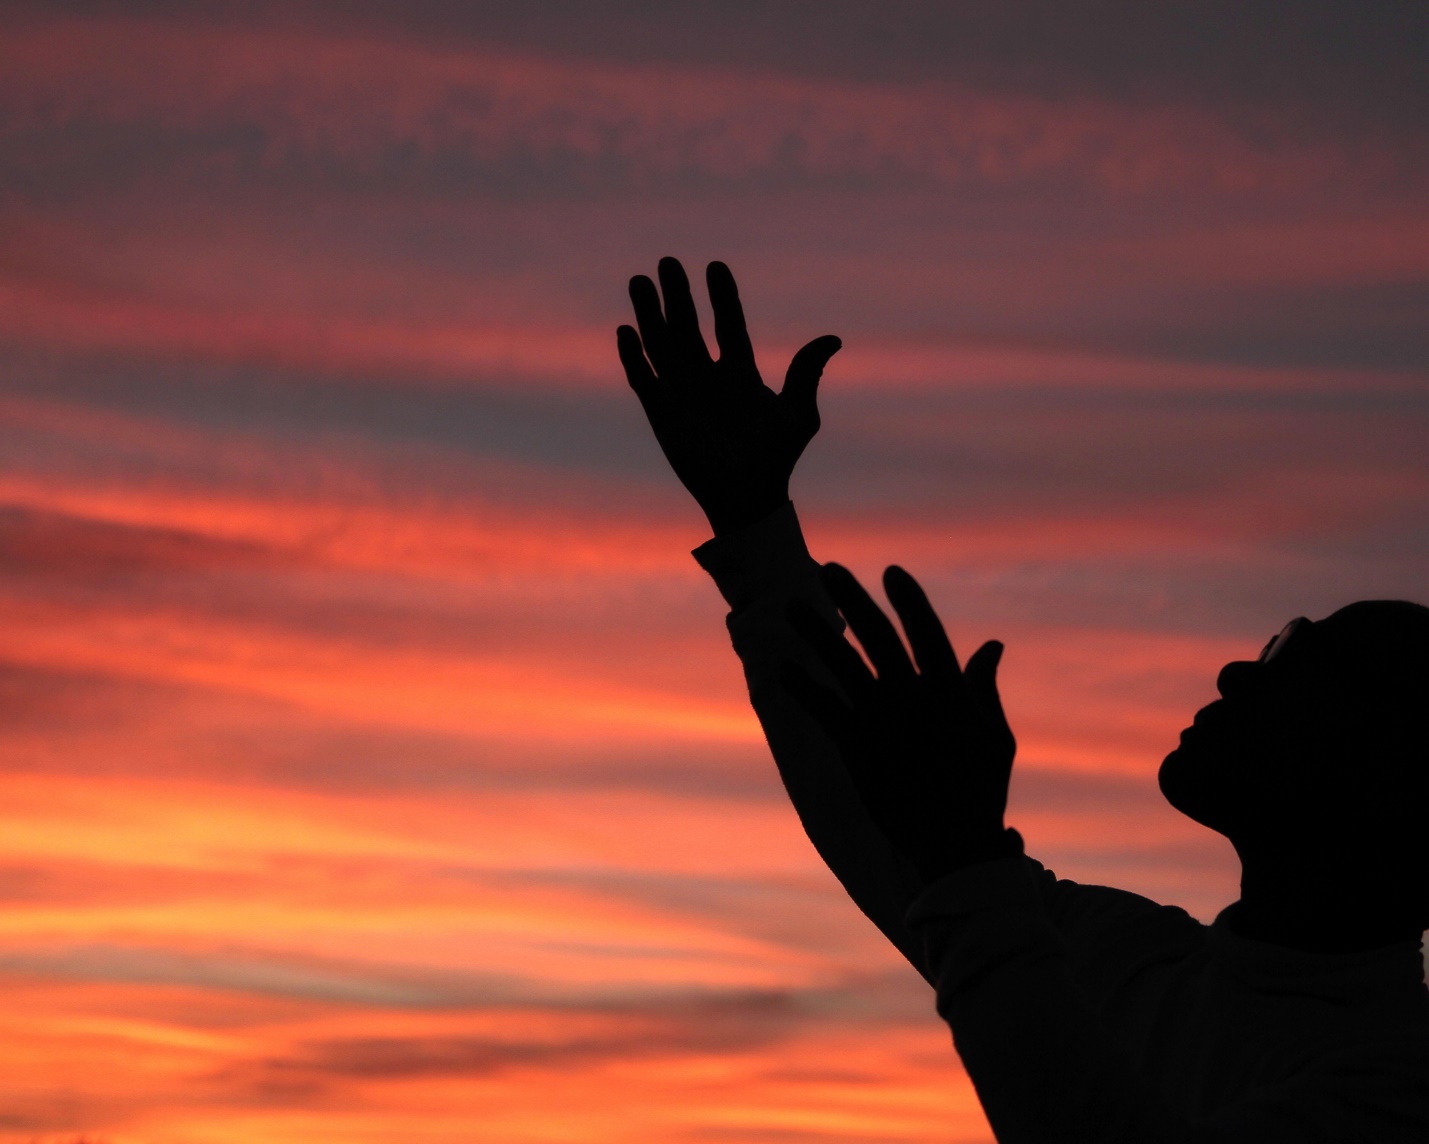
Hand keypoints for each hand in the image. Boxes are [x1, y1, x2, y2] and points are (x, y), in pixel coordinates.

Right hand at [617, 257, 841, 535]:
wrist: (746, 496)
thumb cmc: (776, 458)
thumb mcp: (799, 414)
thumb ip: (806, 373)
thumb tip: (833, 338)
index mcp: (740, 374)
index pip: (728, 324)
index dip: (722, 297)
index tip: (715, 267)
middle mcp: (708, 378)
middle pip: (688, 326)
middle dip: (678, 295)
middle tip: (668, 262)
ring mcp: (682, 393)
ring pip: (661, 344)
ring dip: (649, 314)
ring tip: (640, 281)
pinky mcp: (661, 413)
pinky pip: (643, 378)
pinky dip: (633, 356)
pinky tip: (626, 331)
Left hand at [783, 563, 1018, 882]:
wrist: (953, 843)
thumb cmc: (980, 789)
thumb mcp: (994, 733)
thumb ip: (984, 685)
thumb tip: (991, 644)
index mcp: (950, 689)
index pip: (926, 630)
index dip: (908, 599)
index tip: (890, 571)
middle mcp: (913, 696)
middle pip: (877, 635)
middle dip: (851, 598)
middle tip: (829, 568)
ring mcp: (881, 720)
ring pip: (842, 662)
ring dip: (815, 631)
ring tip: (791, 605)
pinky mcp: (855, 747)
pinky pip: (821, 707)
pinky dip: (800, 685)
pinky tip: (780, 665)